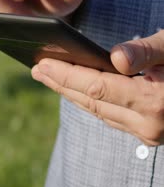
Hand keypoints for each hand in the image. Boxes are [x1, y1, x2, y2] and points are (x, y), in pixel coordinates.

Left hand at [31, 30, 163, 145]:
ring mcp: (150, 135)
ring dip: (71, 94)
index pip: (98, 88)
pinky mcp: (149, 135)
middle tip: (36, 69)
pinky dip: (90, 102)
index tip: (40, 64)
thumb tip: (114, 57)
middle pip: (92, 102)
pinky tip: (76, 91)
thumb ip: (148, 51)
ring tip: (48, 77)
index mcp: (157, 102)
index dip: (66, 75)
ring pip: (98, 112)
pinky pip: (110, 117)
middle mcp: (151, 125)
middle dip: (60, 84)